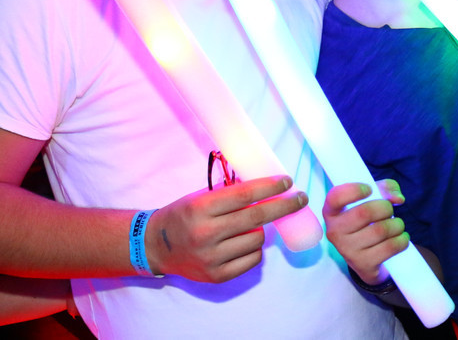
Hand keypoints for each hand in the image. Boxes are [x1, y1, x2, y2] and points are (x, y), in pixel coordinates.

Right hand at [145, 175, 305, 282]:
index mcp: (201, 208)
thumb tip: (268, 184)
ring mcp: (211, 258)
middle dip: (284, 205)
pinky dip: (255, 249)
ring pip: (258, 239)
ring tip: (249, 225)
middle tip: (300, 197)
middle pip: (257, 217)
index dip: (270, 187)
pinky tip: (244, 242)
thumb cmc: (183, 215)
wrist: (156, 246)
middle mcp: (206, 233)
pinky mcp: (216, 276)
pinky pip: (252, 259)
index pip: (245, 195)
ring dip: (262, 229)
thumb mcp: (201, 197)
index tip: (288, 181)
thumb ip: (230, 193)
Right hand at [323, 179, 407, 284]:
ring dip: (397, 224)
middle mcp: (335, 231)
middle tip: (389, 210)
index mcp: (332, 212)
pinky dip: (402, 240)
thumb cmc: (367, 220)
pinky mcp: (363, 263)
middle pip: (365, 212)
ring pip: (380, 230)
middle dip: (385, 207)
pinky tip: (401, 237)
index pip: (335, 198)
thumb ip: (385, 189)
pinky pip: (389, 247)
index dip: (354, 190)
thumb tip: (397, 198)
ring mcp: (347, 250)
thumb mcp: (371, 199)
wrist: (366, 257)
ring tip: (397, 225)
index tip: (369, 190)